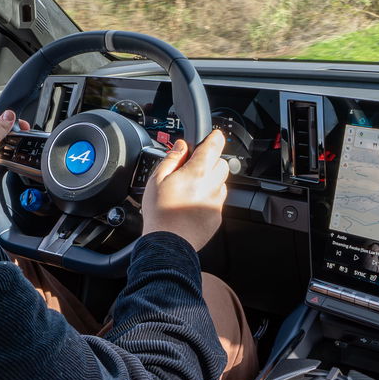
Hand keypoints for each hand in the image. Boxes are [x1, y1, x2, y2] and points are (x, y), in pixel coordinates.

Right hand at [142, 129, 228, 251]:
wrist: (167, 244)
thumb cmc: (159, 213)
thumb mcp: (157, 179)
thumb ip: (172, 158)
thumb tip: (181, 145)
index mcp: (197, 172)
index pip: (215, 146)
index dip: (214, 138)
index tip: (213, 136)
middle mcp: (212, 185)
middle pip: (221, 163)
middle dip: (210, 162)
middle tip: (193, 168)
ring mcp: (216, 202)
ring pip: (221, 182)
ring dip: (210, 181)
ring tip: (190, 190)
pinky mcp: (217, 216)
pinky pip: (218, 200)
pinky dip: (208, 198)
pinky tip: (191, 205)